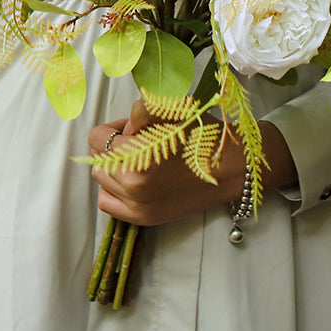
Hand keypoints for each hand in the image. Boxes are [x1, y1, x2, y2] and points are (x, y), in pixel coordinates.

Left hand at [87, 100, 297, 226]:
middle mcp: (133, 186)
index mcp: (138, 157)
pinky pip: (108, 203)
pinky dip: (115, 190)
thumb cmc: (204, 135)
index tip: (133, 127)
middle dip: (114, 146)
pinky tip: (135, 180)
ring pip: (101, 180)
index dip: (114, 127)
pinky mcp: (144, 219)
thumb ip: (139, 112)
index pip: (97, 138)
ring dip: (114, 167)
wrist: (232, 169)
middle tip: (139, 141)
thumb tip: (123, 129)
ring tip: (140, 160)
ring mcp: (137, 207)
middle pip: (98, 159)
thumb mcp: (172, 110)